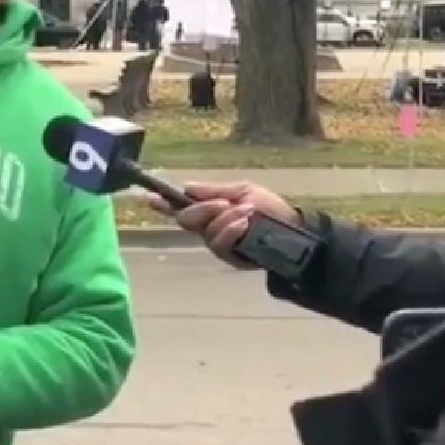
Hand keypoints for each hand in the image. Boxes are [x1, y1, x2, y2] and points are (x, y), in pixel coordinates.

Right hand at [157, 181, 299, 270]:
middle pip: (186, 219)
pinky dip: (230, 230)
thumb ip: (215, 190)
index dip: (162, 203)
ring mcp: (217, 244)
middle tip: (222, 204)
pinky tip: (243, 224)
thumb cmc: (270, 209)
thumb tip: (186, 187)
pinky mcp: (228, 257)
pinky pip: (221, 242)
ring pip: (205, 231)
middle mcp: (208, 227)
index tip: (148, 197)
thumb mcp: (244, 191)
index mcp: (210, 209)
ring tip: (246, 213)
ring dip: (225, 219)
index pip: (180, 205)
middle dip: (202, 209)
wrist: (296, 231)